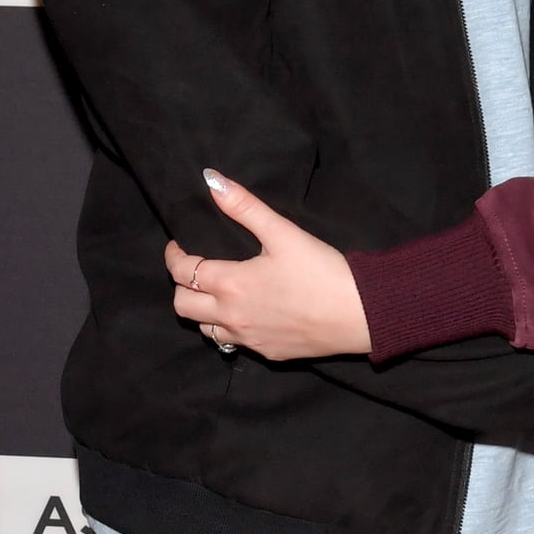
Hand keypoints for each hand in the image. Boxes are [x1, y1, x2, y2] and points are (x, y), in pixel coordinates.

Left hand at [167, 172, 372, 359]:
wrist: (360, 315)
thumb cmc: (323, 271)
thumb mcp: (282, 232)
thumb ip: (244, 206)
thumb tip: (211, 180)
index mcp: (230, 284)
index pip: (181, 272)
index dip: (173, 256)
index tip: (177, 246)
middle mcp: (231, 316)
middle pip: (182, 307)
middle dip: (181, 287)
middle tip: (195, 270)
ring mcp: (249, 339)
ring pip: (205, 330)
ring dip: (202, 311)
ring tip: (217, 293)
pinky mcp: (268, 352)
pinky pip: (234, 344)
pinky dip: (229, 328)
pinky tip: (247, 314)